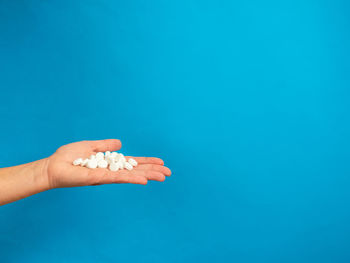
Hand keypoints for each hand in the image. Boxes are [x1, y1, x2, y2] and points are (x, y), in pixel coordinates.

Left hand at [42, 139, 170, 188]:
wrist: (53, 166)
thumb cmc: (69, 157)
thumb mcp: (91, 146)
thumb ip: (106, 145)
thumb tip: (121, 143)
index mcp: (110, 162)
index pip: (132, 162)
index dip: (147, 162)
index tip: (161, 162)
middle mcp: (111, 170)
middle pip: (136, 170)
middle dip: (153, 170)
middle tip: (169, 173)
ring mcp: (107, 175)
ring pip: (132, 175)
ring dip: (148, 175)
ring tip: (163, 176)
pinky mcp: (100, 178)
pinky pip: (119, 178)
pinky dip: (133, 178)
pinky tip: (145, 180)